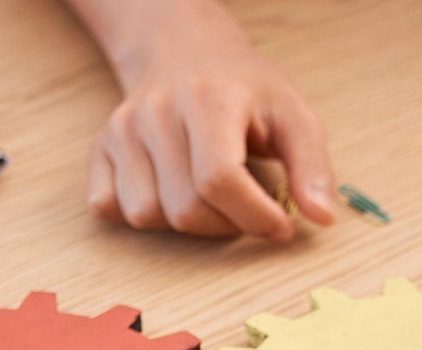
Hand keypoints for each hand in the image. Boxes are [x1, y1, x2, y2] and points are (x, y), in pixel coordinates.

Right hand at [87, 27, 334, 239]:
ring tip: (208, 199)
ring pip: (146, 215)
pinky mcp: (100, 147)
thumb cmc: (243, 90)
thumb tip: (322, 218)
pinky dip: (141, 215)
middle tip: (246, 212)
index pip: (219, 179)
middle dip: (225, 226)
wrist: (183, 52)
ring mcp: (121, 130)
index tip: (279, 225)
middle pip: (185, 208)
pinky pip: (108, 208)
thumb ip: (311, 166)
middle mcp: (157, 112)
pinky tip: (168, 193)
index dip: (253, 216)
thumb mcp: (292, 114)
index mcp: (209, 99)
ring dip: (183, 224)